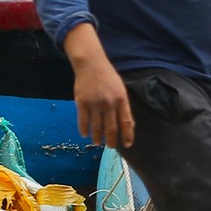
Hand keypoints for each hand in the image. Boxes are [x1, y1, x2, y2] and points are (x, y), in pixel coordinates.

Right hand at [65, 28, 134, 147]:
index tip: (127, 145)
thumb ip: (123, 107)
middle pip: (111, 128)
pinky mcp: (82, 103)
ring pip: (96, 127)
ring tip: (97, 142)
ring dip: (97, 137)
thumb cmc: (108, 77)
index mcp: (121, 99)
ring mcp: (94, 103)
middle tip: (110, 146)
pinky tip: (85, 135)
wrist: (91, 64)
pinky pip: (83, 121)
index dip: (127, 135)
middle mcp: (108, 103)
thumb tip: (128, 125)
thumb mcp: (120, 90)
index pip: (126, 122)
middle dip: (111, 140)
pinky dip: (84, 130)